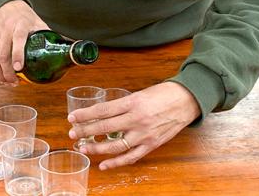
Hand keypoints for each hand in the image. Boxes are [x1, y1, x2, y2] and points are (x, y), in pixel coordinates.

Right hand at [0, 0, 49, 84]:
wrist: (5, 5)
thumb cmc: (24, 16)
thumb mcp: (37, 22)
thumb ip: (48, 36)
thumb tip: (67, 48)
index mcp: (21, 24)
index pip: (18, 39)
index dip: (17, 54)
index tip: (18, 68)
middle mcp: (6, 29)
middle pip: (2, 54)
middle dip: (7, 72)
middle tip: (15, 82)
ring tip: (8, 82)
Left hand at [67, 81, 200, 169]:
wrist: (186, 101)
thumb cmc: (163, 94)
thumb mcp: (140, 93)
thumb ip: (124, 104)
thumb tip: (104, 113)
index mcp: (132, 102)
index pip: (102, 110)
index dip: (85, 115)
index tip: (72, 117)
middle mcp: (136, 119)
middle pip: (104, 127)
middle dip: (85, 131)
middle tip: (72, 133)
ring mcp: (144, 134)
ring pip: (114, 145)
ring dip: (96, 148)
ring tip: (83, 147)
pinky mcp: (151, 145)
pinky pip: (130, 157)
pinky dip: (116, 163)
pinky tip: (103, 164)